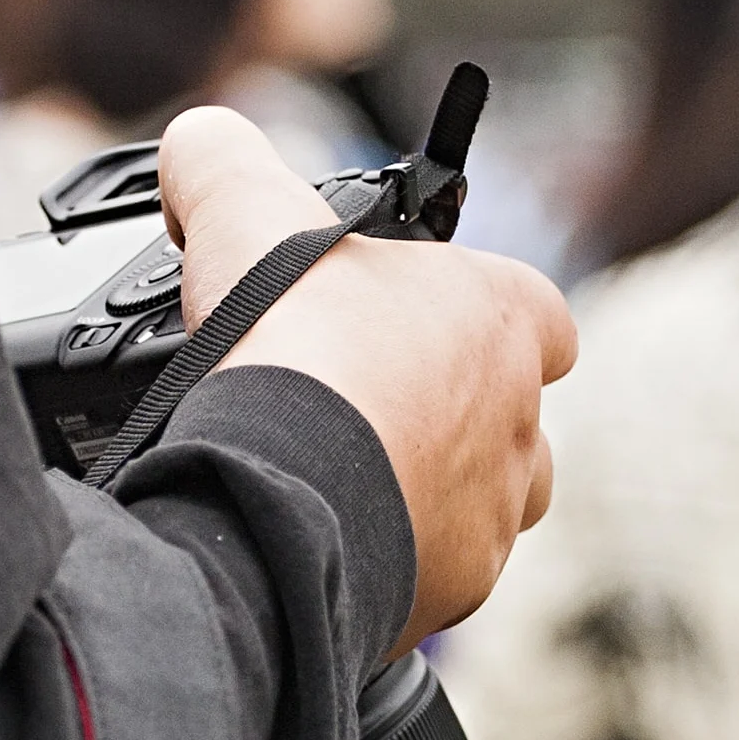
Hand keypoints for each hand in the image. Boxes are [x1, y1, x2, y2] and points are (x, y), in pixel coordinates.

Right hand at [154, 108, 574, 653]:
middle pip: (513, 417)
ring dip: (430, 492)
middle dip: (451, 414)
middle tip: (361, 406)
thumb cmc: (291, 351)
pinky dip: (388, 562)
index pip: (539, 313)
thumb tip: (200, 145)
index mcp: (504, 321)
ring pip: (487, 506)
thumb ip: (224, 159)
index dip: (480, 311)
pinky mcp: (449, 594)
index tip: (412, 318)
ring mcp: (490, 518)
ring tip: (346, 480)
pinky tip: (324, 541)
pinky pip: (433, 577)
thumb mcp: (242, 207)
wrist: (277, 497)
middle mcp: (519, 423)